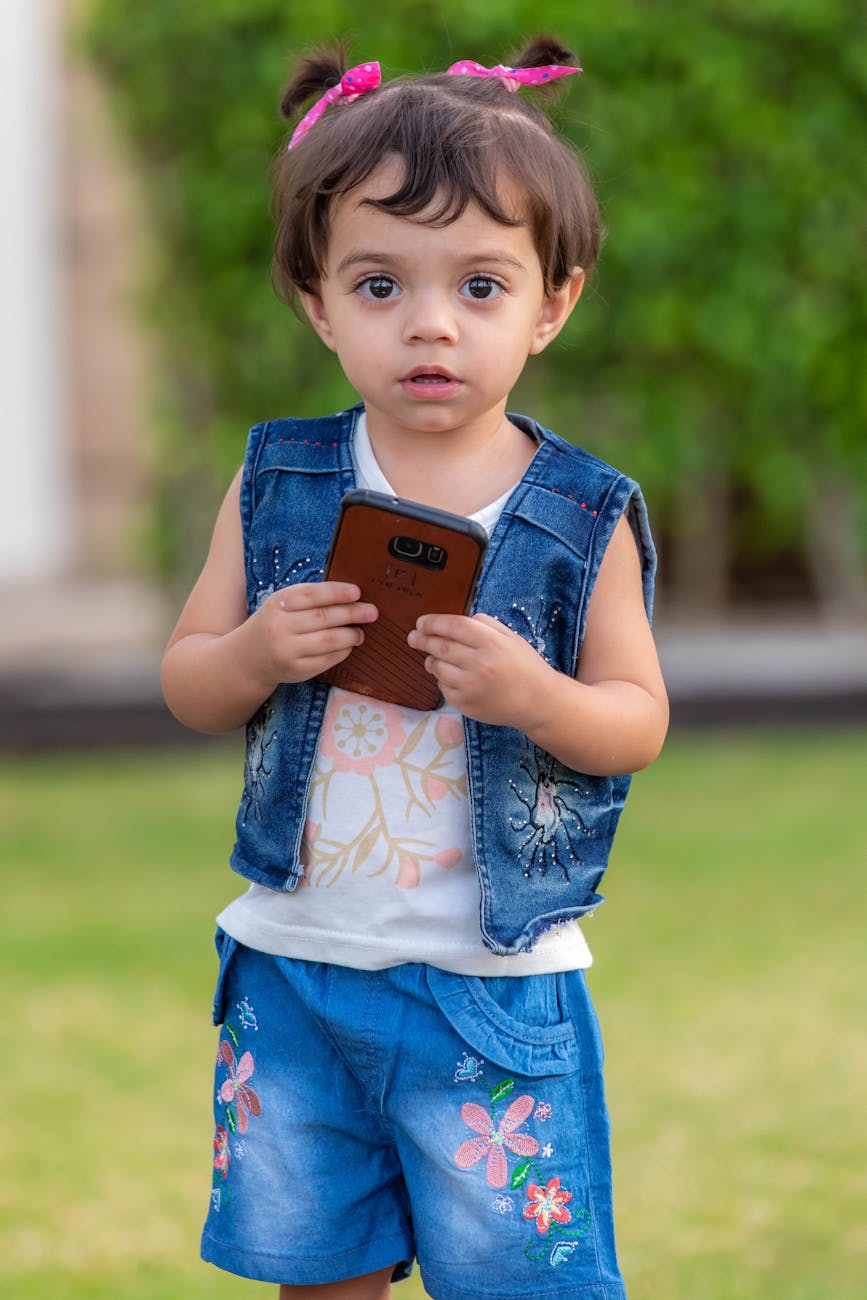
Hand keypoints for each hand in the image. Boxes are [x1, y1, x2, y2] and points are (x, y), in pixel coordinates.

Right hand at [243, 582, 377, 690]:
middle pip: (323, 618)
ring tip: (361, 632)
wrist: (249, 658)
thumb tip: (350, 595)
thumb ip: (309, 598)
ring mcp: (287, 651)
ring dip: (350, 635)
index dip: (336, 592)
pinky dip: (342, 651)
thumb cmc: (274, 624)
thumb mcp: (281, 605)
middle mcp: (279, 627)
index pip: (311, 594)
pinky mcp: (296, 671)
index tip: (357, 592)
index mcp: (277, 604)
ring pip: (328, 640)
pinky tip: (348, 645)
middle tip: (371, 611)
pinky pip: (327, 660)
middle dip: (352, 613)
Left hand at [407, 611, 552, 726]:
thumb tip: (456, 621)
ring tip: (431, 658)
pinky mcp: (465, 704)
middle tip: (413, 637)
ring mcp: (470, 686)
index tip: (421, 622)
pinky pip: (443, 688)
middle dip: (422, 640)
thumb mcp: (511, 637)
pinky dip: (442, 680)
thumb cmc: (524, 666)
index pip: (454, 626)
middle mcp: (479, 663)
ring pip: (437, 668)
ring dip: (430, 661)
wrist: (538, 701)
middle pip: (440, 646)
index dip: (433, 622)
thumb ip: (485, 625)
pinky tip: (451, 677)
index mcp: (491, 643)